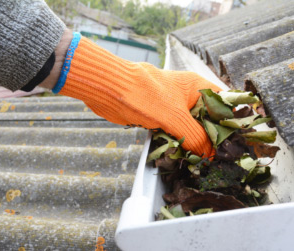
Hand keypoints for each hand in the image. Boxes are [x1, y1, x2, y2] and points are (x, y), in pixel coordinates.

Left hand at [45, 33, 221, 156]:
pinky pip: (175, 132)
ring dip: (195, 143)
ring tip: (204, 161)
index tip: (236, 141)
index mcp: (197, 87)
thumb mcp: (175, 117)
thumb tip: (208, 154)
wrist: (110, 90)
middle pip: (208, 118)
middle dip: (212, 137)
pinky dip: (179, 143)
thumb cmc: (144, 95)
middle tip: (220, 157)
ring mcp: (174, 108)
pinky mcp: (161, 117)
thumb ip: (194, 136)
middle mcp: (188, 97)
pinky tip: (184, 156)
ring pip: (191, 127)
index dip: (232, 121)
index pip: (224, 103)